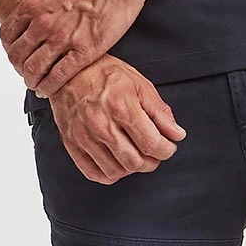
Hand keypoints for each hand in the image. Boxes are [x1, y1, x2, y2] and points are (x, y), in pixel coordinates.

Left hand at [0, 0, 150, 95]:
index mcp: (33, 3)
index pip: (7, 34)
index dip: (9, 47)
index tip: (16, 52)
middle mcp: (43, 23)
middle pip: (17, 55)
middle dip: (18, 67)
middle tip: (26, 71)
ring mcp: (62, 39)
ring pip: (34, 69)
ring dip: (32, 80)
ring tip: (36, 84)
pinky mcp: (84, 51)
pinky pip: (59, 76)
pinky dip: (50, 87)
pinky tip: (50, 89)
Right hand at [43, 56, 186, 183]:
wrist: (69, 71)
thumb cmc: (105, 75)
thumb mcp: (140, 85)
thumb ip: (160, 112)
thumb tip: (176, 134)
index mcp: (121, 107)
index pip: (151, 144)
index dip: (166, 150)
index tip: (168, 146)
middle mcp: (101, 124)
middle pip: (135, 162)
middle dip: (152, 162)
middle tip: (154, 152)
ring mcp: (84, 136)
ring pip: (116, 171)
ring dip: (131, 168)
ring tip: (136, 155)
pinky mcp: (71, 143)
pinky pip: (94, 173)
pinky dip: (110, 174)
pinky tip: (117, 161)